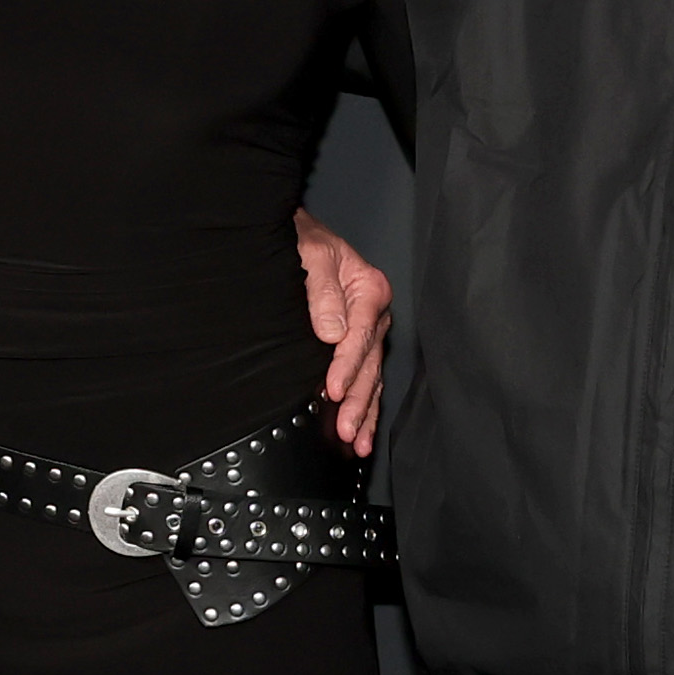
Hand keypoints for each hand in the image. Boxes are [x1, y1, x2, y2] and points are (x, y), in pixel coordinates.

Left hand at [294, 208, 390, 454]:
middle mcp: (374, 311)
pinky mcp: (359, 341)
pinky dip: (363, 404)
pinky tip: (359, 429)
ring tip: (356, 442)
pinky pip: (365, 376)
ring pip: (371, 376)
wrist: (299, 233)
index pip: (360, 335)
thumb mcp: (311, 253)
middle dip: (357, 399)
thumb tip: (332, 331)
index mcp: (369, 289)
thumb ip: (322, 291)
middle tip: (345, 429)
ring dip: (363, 411)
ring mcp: (370, 328)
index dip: (346, 366)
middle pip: (369, 363)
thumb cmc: (303, 239)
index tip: (331, 389)